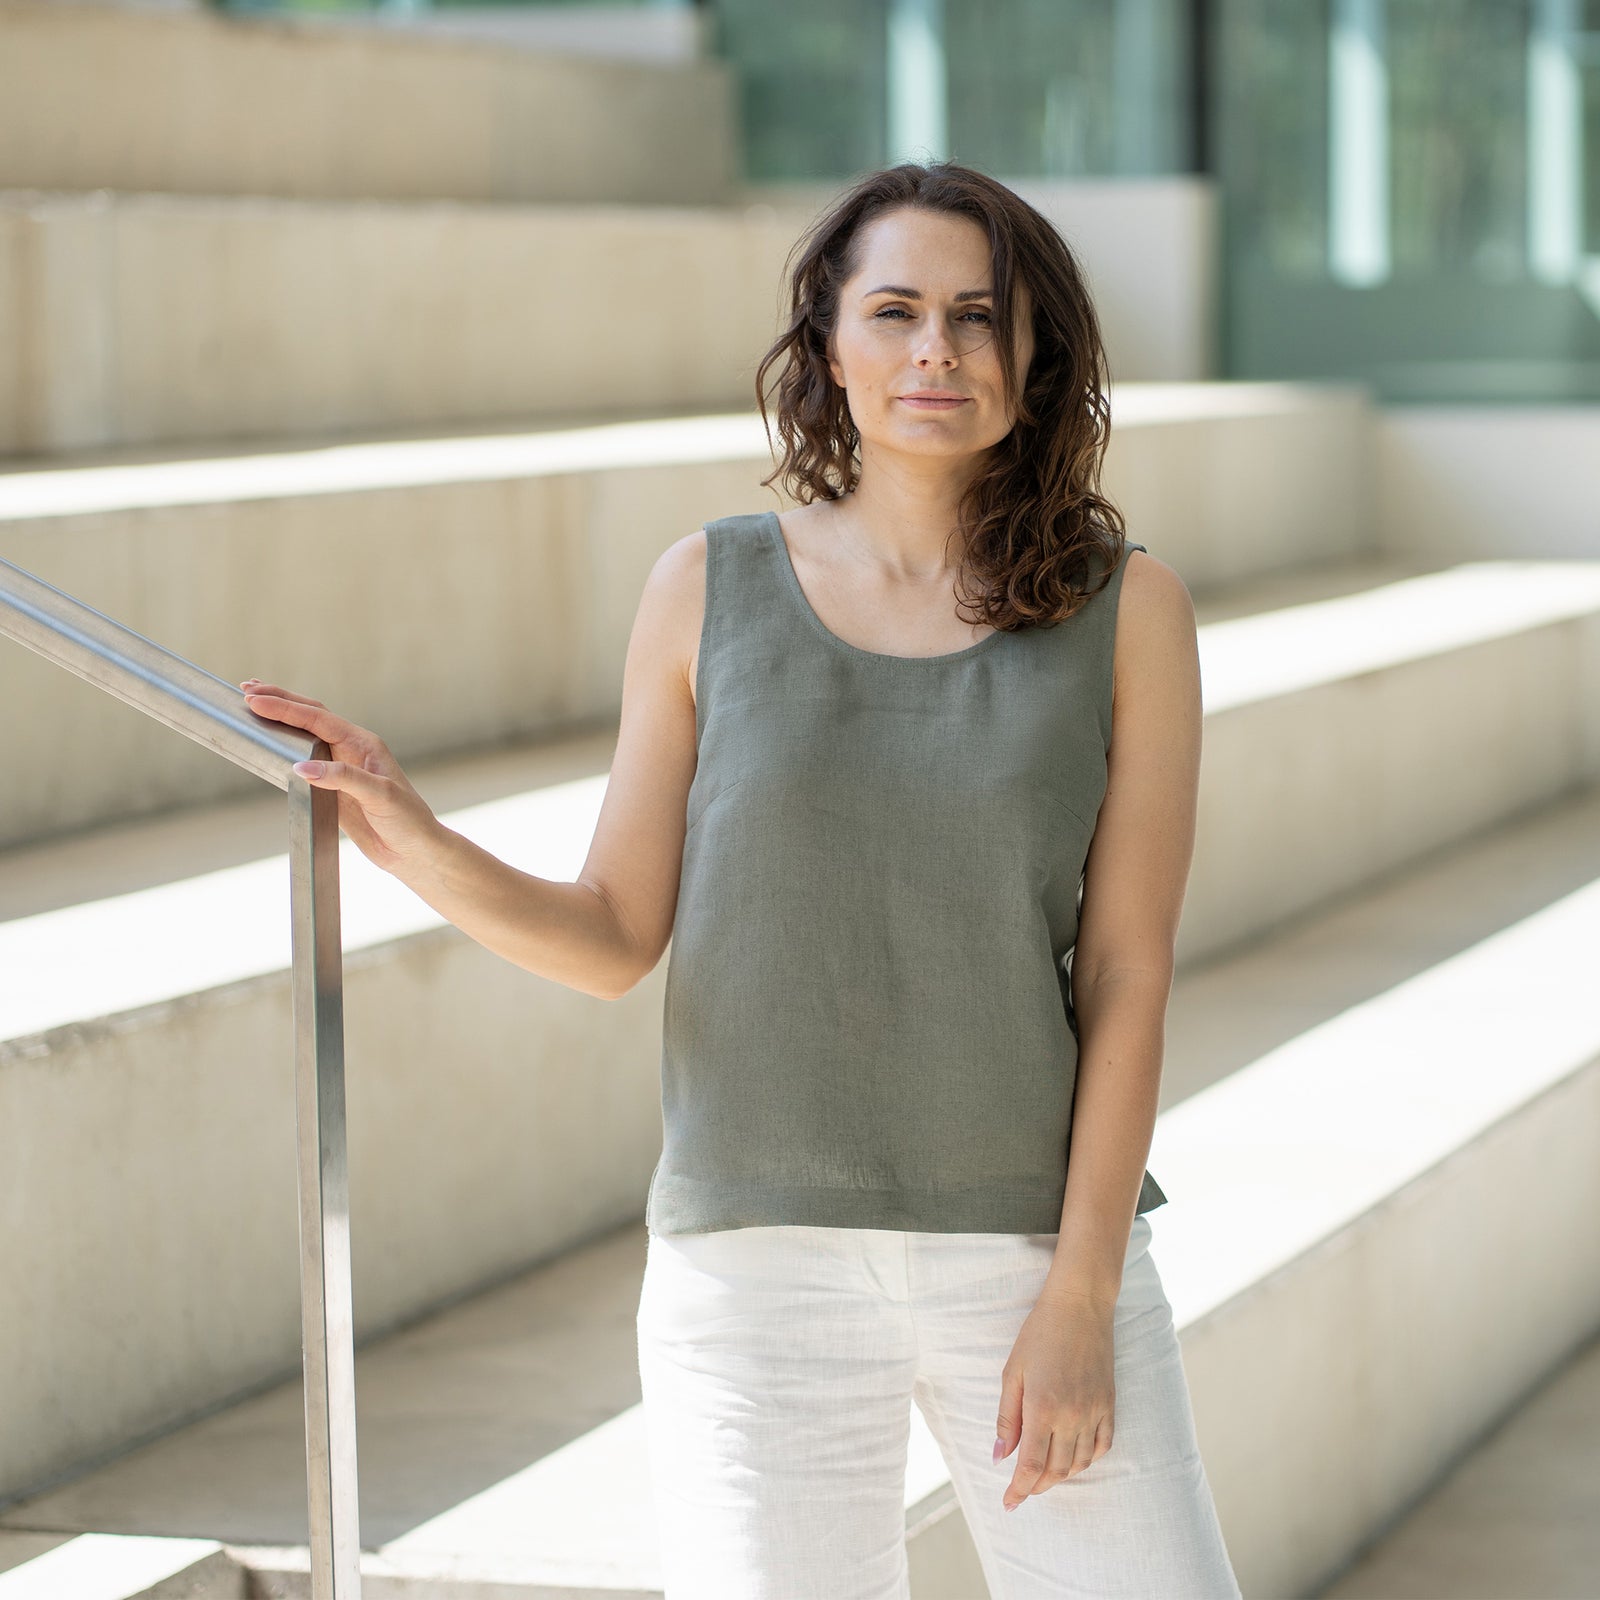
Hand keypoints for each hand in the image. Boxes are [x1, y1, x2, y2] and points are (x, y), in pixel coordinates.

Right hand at [240, 679, 443, 876]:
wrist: (414, 851)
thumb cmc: (407, 821)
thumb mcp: (380, 796)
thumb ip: (343, 778)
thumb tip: (301, 766)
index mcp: (363, 744)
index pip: (318, 719)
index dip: (286, 707)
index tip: (256, 700)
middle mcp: (351, 750)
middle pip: (310, 717)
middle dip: (280, 701)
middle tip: (247, 689)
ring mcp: (341, 768)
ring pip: (305, 735)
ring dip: (281, 719)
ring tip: (254, 703)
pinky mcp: (332, 788)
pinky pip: (304, 762)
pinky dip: (285, 747)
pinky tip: (271, 742)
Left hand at [993, 1289, 1116, 1512]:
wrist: (1079, 1306)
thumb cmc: (1039, 1334)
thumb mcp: (1013, 1372)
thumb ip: (1007, 1418)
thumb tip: (1000, 1457)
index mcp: (1042, 1408)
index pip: (1030, 1466)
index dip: (1019, 1490)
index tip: (1008, 1504)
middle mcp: (1071, 1416)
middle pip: (1056, 1471)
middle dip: (1037, 1486)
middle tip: (1022, 1490)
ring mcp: (1094, 1411)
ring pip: (1079, 1464)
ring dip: (1061, 1476)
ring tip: (1044, 1475)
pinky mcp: (1109, 1404)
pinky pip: (1102, 1446)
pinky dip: (1087, 1460)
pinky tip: (1074, 1458)